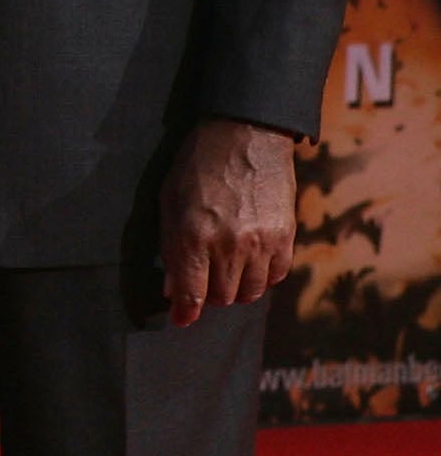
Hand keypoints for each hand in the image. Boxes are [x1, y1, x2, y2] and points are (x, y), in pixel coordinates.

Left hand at [160, 118, 297, 326]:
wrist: (245, 135)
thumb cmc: (198, 165)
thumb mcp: (170, 201)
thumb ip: (170, 246)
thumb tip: (172, 287)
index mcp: (194, 236)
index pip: (192, 293)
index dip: (185, 312)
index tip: (181, 320)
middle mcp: (229, 245)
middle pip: (222, 297)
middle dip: (208, 294)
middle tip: (202, 280)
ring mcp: (261, 243)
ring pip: (251, 292)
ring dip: (236, 287)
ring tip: (226, 269)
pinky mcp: (285, 237)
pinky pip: (276, 275)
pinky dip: (262, 275)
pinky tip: (251, 259)